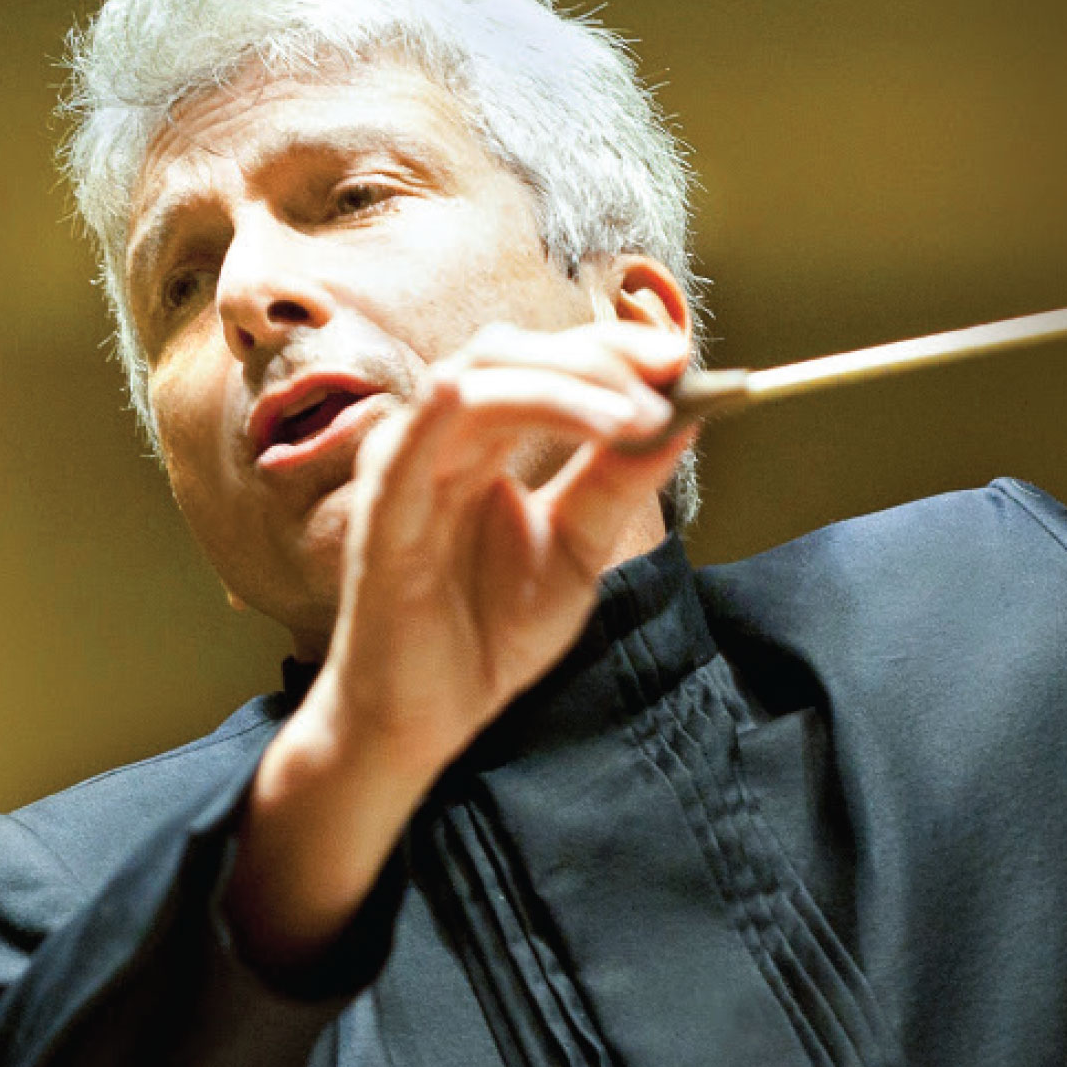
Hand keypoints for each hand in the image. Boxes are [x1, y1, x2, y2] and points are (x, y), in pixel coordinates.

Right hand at [319, 317, 693, 777]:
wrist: (431, 716)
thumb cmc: (489, 632)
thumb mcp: (577, 550)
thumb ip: (617, 483)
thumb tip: (681, 417)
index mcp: (481, 440)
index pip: (542, 363)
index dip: (609, 349)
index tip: (679, 358)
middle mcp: (439, 440)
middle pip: (509, 354)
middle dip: (594, 356)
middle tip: (665, 379)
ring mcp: (407, 470)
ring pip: (476, 384)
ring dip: (561, 386)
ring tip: (631, 417)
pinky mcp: (384, 515)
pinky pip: (413, 446)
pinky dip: (454, 412)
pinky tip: (495, 395)